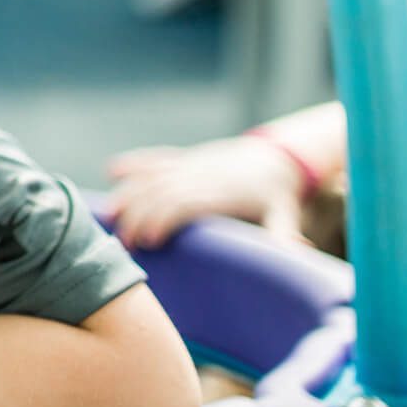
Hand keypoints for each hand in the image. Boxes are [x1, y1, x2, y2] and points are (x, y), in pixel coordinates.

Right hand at [101, 135, 306, 249]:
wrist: (278, 157)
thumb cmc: (277, 195)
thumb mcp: (284, 213)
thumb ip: (284, 233)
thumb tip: (298, 250)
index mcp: (220, 192)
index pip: (184, 203)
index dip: (164, 219)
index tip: (150, 240)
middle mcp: (200, 175)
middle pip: (160, 193)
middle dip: (138, 216)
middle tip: (125, 244)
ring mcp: (189, 164)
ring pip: (151, 176)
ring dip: (128, 194)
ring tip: (109, 217)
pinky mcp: (184, 158)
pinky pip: (154, 159)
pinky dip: (132, 164)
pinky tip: (112, 172)